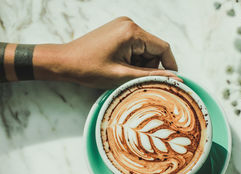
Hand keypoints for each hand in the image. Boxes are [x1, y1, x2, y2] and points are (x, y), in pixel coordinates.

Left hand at [43, 16, 180, 88]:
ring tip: (121, 72)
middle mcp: (129, 24)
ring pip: (144, 49)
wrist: (65, 61)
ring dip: (139, 64)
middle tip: (132, 78)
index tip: (171, 81)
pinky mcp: (118, 30)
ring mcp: (123, 25)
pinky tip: (118, 65)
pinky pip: (135, 46)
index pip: (163, 48)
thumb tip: (175, 79)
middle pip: (154, 49)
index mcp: (132, 32)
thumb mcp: (123, 75)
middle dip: (149, 67)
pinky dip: (132, 59)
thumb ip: (151, 76)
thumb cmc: (89, 69)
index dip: (170, 66)